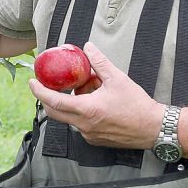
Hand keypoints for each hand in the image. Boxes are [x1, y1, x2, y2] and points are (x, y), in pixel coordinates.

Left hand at [29, 42, 164, 148]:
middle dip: (49, 97)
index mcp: (87, 110)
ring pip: (69, 117)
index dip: (39, 91)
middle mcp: (84, 125)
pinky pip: (80, 125)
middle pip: (55, 112)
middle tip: (49, 85)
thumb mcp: (117, 79)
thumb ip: (99, 62)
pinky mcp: (95, 140)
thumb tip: (88, 47)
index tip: (32, 82)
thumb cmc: (137, 105)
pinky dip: (80, 113)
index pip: (53, 101)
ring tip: (86, 90)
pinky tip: (94, 103)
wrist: (155, 128)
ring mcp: (89, 135)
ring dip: (70, 103)